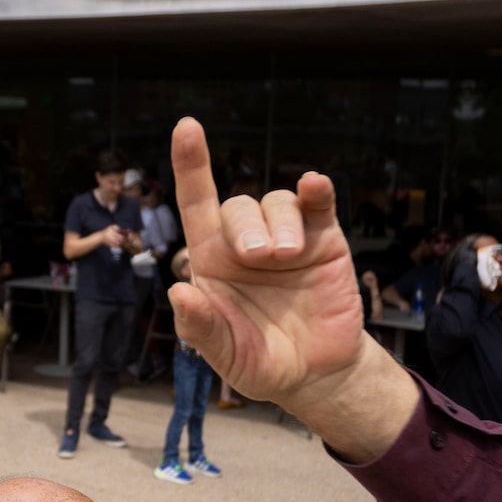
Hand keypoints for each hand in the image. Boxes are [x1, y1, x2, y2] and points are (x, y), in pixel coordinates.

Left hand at [168, 117, 415, 459]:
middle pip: (238, 206)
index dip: (191, 165)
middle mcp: (246, 242)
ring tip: (286, 257)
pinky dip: (316, 191)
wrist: (315, 374)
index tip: (186, 127)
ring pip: (278, 202)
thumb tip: (178, 292)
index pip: (196, 203)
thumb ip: (201, 327)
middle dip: (246, 227)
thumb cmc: (260, 361)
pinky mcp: (323, 240)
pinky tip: (314, 185)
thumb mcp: (224, 353)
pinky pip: (317, 204)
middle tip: (259, 258)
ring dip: (279, 224)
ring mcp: (287, 237)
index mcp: (213, 261)